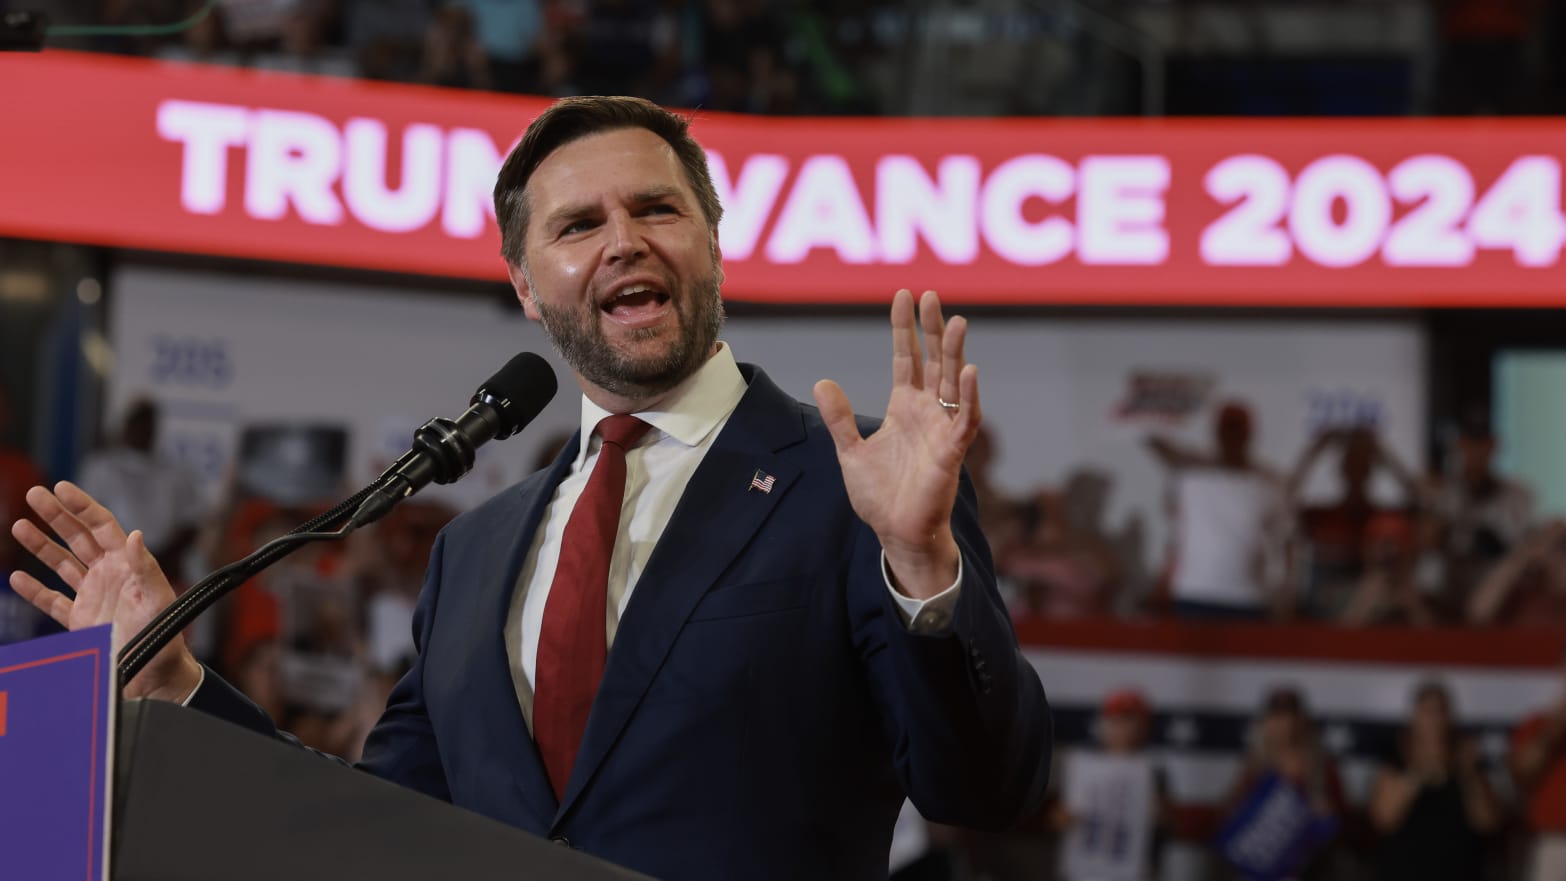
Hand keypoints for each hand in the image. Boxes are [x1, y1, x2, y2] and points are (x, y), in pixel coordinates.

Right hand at [9, 482, 201, 701]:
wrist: (154, 673)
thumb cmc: (165, 634)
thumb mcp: (158, 598)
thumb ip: (145, 567)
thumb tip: (135, 535)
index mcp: (128, 563)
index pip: (102, 526)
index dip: (82, 506)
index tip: (61, 488)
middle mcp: (109, 574)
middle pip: (78, 537)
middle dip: (56, 515)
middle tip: (34, 494)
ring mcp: (93, 595)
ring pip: (61, 563)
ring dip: (41, 545)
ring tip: (20, 525)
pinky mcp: (80, 619)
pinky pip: (53, 600)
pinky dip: (35, 590)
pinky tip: (19, 577)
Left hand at [813, 289, 979, 598]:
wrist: (896, 532)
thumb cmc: (879, 496)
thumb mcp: (850, 452)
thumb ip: (840, 418)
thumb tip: (822, 382)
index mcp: (904, 408)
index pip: (906, 359)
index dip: (904, 329)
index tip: (903, 296)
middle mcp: (927, 412)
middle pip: (933, 361)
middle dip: (932, 329)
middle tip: (930, 296)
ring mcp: (942, 429)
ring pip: (953, 383)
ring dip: (955, 353)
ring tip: (957, 321)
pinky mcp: (952, 451)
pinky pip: (965, 418)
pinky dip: (969, 395)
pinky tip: (969, 370)